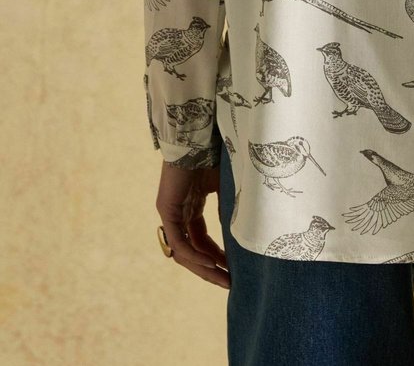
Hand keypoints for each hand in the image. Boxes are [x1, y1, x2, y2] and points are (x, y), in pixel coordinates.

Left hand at [156, 162, 230, 288]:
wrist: (198, 137)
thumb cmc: (213, 156)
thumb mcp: (224, 188)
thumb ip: (227, 210)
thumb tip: (237, 234)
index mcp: (192, 208)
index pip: (201, 241)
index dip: (216, 257)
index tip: (233, 269)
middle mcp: (179, 213)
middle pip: (192, 251)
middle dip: (210, 269)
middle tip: (229, 283)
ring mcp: (171, 213)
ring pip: (184, 252)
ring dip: (203, 267)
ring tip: (223, 277)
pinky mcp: (167, 210)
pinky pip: (179, 241)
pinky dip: (194, 255)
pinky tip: (211, 262)